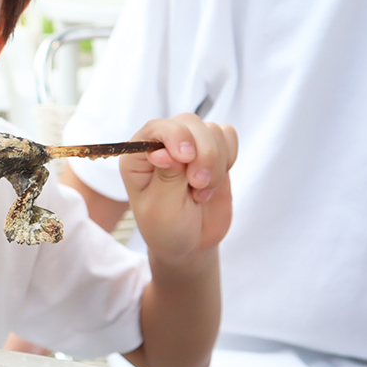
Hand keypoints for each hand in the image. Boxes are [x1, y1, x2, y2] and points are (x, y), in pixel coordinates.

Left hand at [120, 114, 237, 264]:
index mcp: (138, 156)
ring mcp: (189, 145)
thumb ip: (167, 177)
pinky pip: (228, 137)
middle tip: (198, 185)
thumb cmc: (166, 227)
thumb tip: (165, 150)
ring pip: (213, 131)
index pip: (157, 128)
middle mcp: (162, 144)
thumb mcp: (160, 208)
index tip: (186, 158)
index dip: (176, 136)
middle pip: (190, 123)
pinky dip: (229, 159)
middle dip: (203, 154)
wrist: (190, 242)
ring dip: (215, 164)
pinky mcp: (213, 151)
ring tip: (200, 192)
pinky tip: (214, 182)